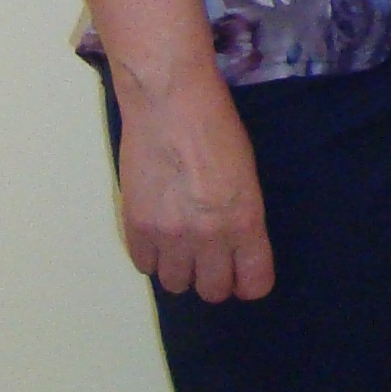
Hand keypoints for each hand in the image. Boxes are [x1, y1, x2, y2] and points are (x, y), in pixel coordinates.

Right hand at [113, 65, 274, 301]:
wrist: (170, 100)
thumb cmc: (216, 125)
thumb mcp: (246, 173)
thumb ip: (241, 216)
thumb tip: (233, 246)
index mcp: (244, 220)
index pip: (254, 283)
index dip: (249, 281)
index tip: (243, 272)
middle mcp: (208, 236)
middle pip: (212, 291)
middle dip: (214, 277)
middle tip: (210, 255)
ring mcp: (168, 235)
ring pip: (176, 284)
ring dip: (180, 267)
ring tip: (180, 241)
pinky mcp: (136, 227)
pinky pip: (144, 266)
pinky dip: (152, 255)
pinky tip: (157, 232)